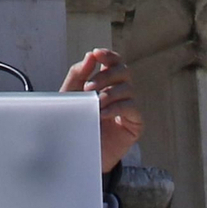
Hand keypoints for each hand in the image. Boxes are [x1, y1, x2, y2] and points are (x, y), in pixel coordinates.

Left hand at [60, 48, 143, 174]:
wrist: (79, 154)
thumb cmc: (76, 121)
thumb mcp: (71, 96)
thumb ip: (78, 74)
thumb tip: (90, 56)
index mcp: (107, 81)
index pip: (114, 62)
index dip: (109, 55)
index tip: (97, 54)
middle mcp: (121, 91)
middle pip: (123, 71)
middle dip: (105, 76)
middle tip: (88, 87)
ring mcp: (129, 107)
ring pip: (128, 89)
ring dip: (109, 93)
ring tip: (95, 103)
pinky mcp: (135, 124)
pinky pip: (131, 108)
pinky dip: (116, 108)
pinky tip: (102, 114)